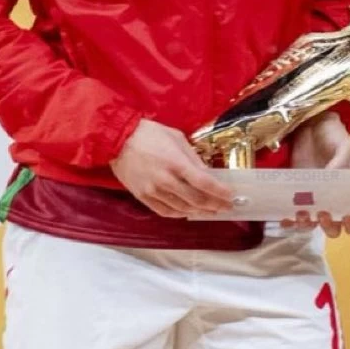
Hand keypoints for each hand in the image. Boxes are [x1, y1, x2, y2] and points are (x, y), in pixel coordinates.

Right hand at [110, 119, 237, 217]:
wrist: (118, 141)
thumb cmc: (150, 134)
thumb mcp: (177, 138)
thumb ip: (193, 157)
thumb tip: (206, 173)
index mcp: (176, 163)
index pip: (204, 183)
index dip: (219, 192)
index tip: (231, 196)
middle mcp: (166, 180)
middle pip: (196, 199)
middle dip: (214, 205)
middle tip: (226, 207)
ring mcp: (153, 191)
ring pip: (182, 209)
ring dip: (199, 212)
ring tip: (212, 212)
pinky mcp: (143, 197)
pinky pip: (165, 211)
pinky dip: (179, 214)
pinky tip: (189, 212)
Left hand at [281, 111, 349, 237]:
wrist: (311, 125)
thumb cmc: (333, 135)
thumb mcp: (344, 143)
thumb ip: (342, 159)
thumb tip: (333, 177)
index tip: (347, 217)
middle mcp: (333, 199)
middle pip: (334, 226)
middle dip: (329, 226)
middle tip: (323, 214)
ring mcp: (314, 198)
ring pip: (313, 224)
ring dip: (308, 225)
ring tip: (302, 214)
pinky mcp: (296, 194)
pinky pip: (294, 215)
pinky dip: (289, 221)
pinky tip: (285, 218)